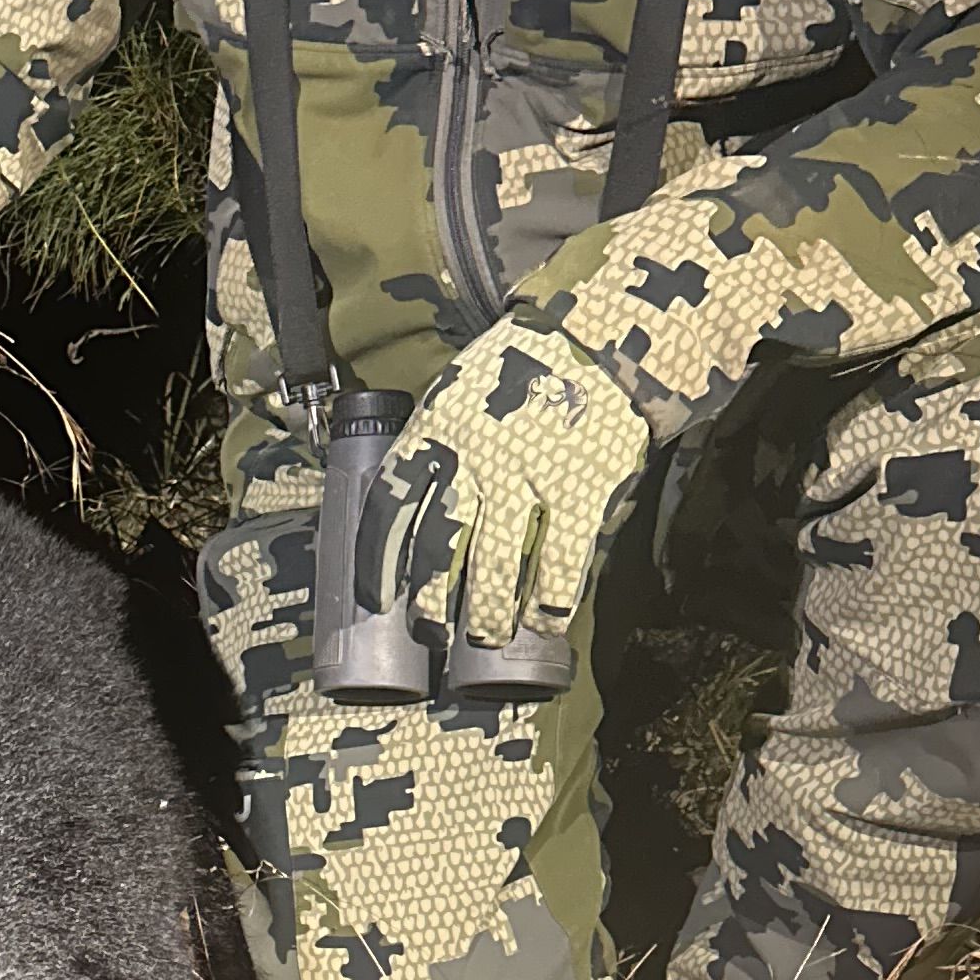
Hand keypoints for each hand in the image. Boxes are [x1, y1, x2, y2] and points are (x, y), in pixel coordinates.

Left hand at [356, 319, 650, 647]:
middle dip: (432, 602)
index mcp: (436, 429)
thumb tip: (423, 506)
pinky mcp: (579, 490)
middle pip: (439, 546)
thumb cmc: (524, 367)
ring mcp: (527, 476)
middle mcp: (474, 457)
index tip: (379, 596)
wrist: (599, 341)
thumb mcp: (461, 392)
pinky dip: (551, 602)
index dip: (381, 559)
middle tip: (434, 630)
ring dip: (489, 613)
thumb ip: (440, 444)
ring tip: (487, 637)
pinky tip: (547, 622)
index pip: (391, 503)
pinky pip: (559, 562)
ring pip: (495, 564)